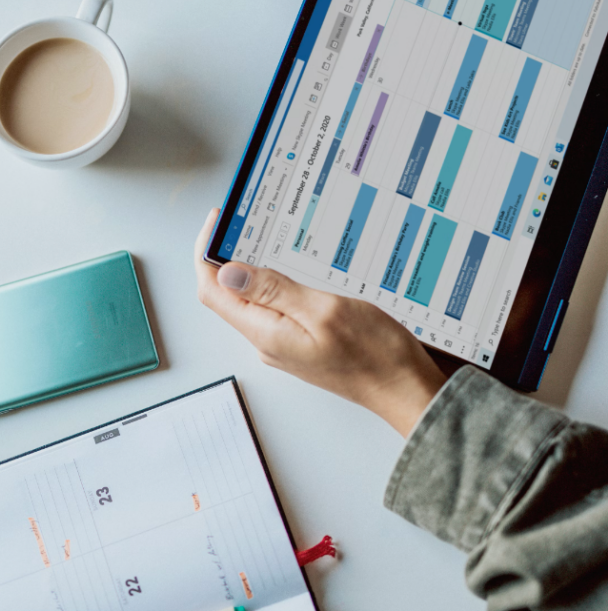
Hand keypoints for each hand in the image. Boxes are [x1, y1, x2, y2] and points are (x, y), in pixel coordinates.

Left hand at [195, 209, 445, 436]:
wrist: (404, 390)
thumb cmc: (374, 355)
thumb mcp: (324, 310)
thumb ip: (274, 291)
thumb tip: (228, 271)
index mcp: (266, 333)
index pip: (213, 291)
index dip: (206, 253)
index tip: (218, 220)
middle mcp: (268, 341)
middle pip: (229, 295)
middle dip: (229, 255)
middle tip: (246, 220)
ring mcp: (283, 344)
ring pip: (254, 300)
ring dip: (255, 268)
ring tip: (270, 235)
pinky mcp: (301, 343)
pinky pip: (277, 309)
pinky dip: (277, 283)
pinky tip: (295, 267)